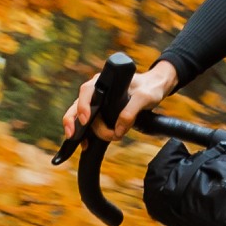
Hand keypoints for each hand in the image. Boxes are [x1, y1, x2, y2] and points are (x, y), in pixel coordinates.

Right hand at [59, 58, 179, 143]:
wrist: (154, 88)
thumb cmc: (149, 88)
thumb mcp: (144, 98)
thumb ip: (131, 111)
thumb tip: (118, 129)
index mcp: (104, 81)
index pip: (86, 91)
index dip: (83, 105)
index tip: (86, 119)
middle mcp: (96, 91)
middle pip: (76, 105)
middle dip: (72, 121)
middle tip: (72, 135)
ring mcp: (97, 103)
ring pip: (80, 117)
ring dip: (83, 132)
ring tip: (88, 144)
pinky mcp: (100, 113)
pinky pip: (88, 124)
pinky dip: (85, 135)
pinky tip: (86, 144)